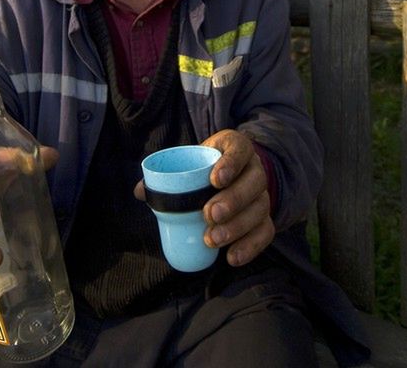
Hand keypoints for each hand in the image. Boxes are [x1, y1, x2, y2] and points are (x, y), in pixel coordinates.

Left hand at [134, 130, 273, 267]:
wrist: (230, 179)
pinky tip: (231, 257)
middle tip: (209, 214)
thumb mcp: (189, 162)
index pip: (240, 150)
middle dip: (233, 200)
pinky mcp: (265, 218)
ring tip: (212, 240)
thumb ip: (166, 174)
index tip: (215, 179)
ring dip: (237, 227)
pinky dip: (250, 246)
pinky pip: (265, 232)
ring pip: (260, 209)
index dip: (231, 164)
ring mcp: (262, 195)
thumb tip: (141, 191)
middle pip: (253, 183)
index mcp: (236, 148)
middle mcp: (255, 170)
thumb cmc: (203, 169)